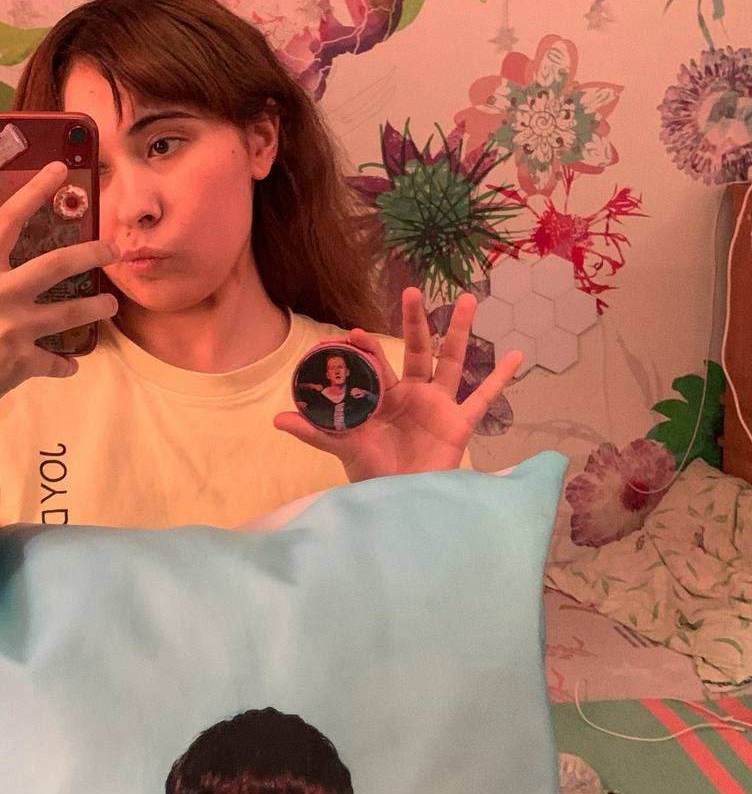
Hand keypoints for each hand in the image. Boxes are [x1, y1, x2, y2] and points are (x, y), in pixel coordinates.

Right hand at [0, 161, 118, 425]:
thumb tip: (16, 273)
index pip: (7, 222)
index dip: (33, 192)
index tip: (57, 169)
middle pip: (56, 264)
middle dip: (91, 254)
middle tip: (113, 250)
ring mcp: (11, 329)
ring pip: (70, 312)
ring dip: (97, 308)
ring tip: (110, 305)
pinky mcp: (21, 362)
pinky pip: (58, 361)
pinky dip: (64, 364)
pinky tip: (67, 364)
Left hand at [274, 287, 520, 480]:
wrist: (401, 502)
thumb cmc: (372, 474)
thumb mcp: (343, 448)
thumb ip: (315, 431)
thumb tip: (276, 419)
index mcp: (383, 397)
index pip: (375, 366)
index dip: (366, 349)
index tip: (354, 331)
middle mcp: (412, 394)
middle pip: (416, 351)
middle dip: (414, 322)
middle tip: (413, 291)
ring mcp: (438, 405)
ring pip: (452, 362)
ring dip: (460, 332)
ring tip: (468, 300)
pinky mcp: (460, 423)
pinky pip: (483, 398)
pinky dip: (500, 379)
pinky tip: (516, 355)